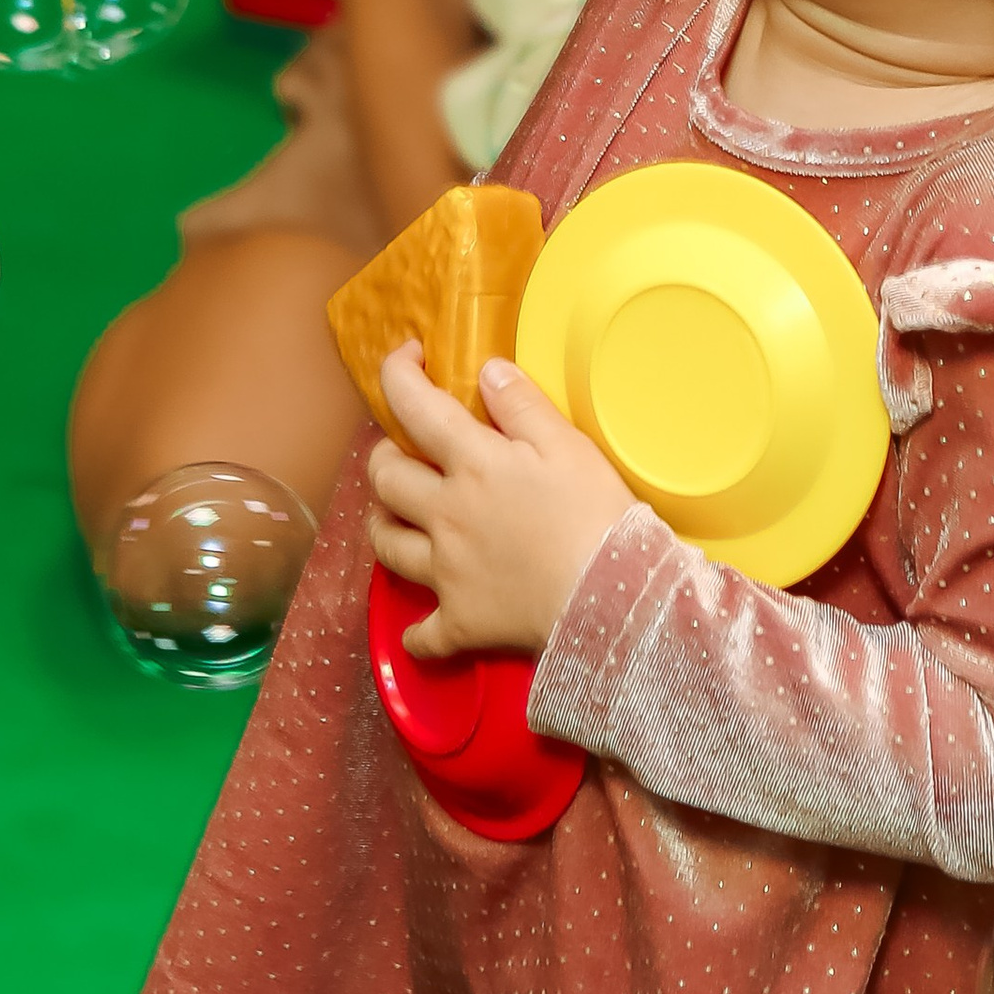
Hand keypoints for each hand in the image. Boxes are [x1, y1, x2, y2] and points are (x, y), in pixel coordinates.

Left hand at [365, 344, 635, 659]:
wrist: (611, 596)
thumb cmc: (594, 513)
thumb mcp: (566, 443)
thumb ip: (521, 404)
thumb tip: (486, 368)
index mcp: (472, 463)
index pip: (415, 406)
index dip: (397, 374)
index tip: (405, 358)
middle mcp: (445, 514)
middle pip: (385, 478)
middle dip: (383, 455)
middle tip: (399, 448)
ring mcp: (446, 572)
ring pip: (387, 545)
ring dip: (382, 525)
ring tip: (393, 516)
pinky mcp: (460, 621)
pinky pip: (422, 635)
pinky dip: (417, 634)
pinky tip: (420, 631)